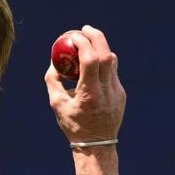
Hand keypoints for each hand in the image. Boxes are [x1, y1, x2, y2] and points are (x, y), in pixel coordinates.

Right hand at [44, 25, 125, 142]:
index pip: (90, 60)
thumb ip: (53, 81)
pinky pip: (112, 71)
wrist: (96, 145)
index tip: (73, 36)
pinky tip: (92, 64)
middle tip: (85, 29)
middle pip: (106, 54)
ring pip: (112, 61)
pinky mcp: (121, 94)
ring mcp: (117, 91)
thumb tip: (54, 62)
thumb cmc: (73, 125)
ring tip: (88, 44)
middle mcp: (106, 90)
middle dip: (96, 37)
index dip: (83, 43)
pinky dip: (102, 62)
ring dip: (100, 48)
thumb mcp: (57, 104)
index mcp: (89, 93)